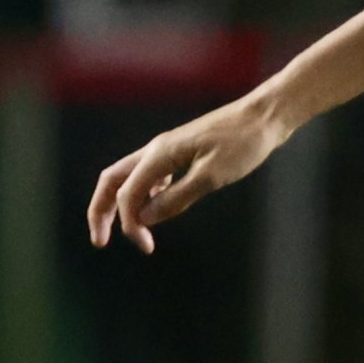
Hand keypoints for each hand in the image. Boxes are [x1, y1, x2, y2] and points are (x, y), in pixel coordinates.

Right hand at [87, 95, 289, 252]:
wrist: (264, 116)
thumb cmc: (243, 144)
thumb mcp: (212, 176)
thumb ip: (176, 199)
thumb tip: (144, 219)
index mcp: (160, 154)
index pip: (128, 193)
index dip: (129, 223)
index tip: (146, 245)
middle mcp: (156, 149)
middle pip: (112, 180)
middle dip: (101, 211)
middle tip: (98, 242)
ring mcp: (166, 149)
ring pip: (128, 177)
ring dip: (120, 203)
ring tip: (125, 230)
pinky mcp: (179, 152)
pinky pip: (149, 175)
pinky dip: (143, 195)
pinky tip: (154, 209)